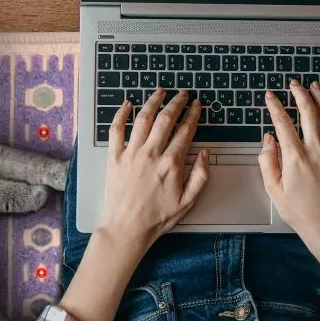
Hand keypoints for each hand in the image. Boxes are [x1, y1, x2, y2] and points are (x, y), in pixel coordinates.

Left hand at [96, 89, 210, 252]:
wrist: (126, 228)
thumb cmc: (157, 218)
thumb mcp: (187, 202)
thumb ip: (200, 176)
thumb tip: (206, 154)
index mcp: (171, 164)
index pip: (185, 132)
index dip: (193, 115)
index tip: (197, 106)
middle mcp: (151, 154)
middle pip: (166, 119)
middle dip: (176, 103)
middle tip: (182, 94)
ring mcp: (131, 154)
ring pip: (143, 119)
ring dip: (153, 102)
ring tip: (160, 92)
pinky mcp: (114, 157)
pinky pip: (116, 129)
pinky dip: (120, 114)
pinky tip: (127, 104)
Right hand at [258, 80, 319, 258]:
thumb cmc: (300, 210)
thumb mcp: (274, 189)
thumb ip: (267, 161)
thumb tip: (268, 139)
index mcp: (295, 157)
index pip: (283, 123)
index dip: (275, 106)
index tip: (270, 96)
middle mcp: (315, 149)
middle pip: (308, 112)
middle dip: (300, 94)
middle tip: (294, 84)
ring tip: (314, 86)